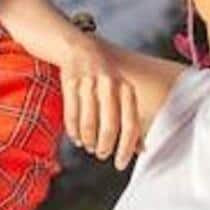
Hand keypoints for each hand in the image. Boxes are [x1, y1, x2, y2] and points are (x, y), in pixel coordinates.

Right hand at [59, 35, 141, 169]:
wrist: (75, 46)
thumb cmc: (99, 75)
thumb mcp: (118, 91)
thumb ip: (128, 117)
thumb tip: (140, 149)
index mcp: (125, 87)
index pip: (130, 124)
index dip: (126, 148)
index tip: (120, 163)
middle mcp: (109, 84)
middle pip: (110, 126)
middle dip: (105, 146)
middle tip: (101, 155)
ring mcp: (88, 82)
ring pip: (89, 122)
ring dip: (88, 140)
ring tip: (88, 146)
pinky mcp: (70, 82)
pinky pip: (72, 114)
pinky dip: (74, 131)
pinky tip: (76, 138)